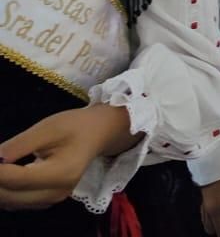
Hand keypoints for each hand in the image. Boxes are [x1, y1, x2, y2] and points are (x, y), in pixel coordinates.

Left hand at [0, 104, 135, 210]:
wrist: (99, 134)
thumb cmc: (76, 126)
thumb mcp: (48, 128)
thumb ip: (19, 145)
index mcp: (61, 173)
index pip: (16, 178)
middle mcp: (56, 192)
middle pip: (9, 196)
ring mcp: (52, 199)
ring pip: (10, 202)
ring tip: (0, 164)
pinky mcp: (47, 200)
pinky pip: (16, 201)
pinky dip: (5, 191)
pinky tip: (6, 174)